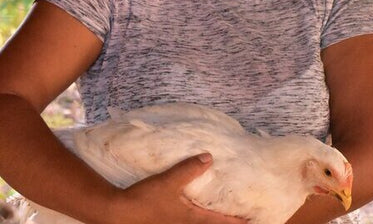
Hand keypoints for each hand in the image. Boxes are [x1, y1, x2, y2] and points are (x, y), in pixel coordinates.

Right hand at [110, 153, 247, 223]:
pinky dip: (199, 220)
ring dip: (213, 222)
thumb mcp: (169, 181)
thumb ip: (189, 169)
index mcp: (190, 219)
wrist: (120, 214)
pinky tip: (195, 214)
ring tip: (221, 217)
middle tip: (242, 221)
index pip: (219, 222)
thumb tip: (209, 157)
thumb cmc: (146, 199)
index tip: (251, 221)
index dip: (236, 222)